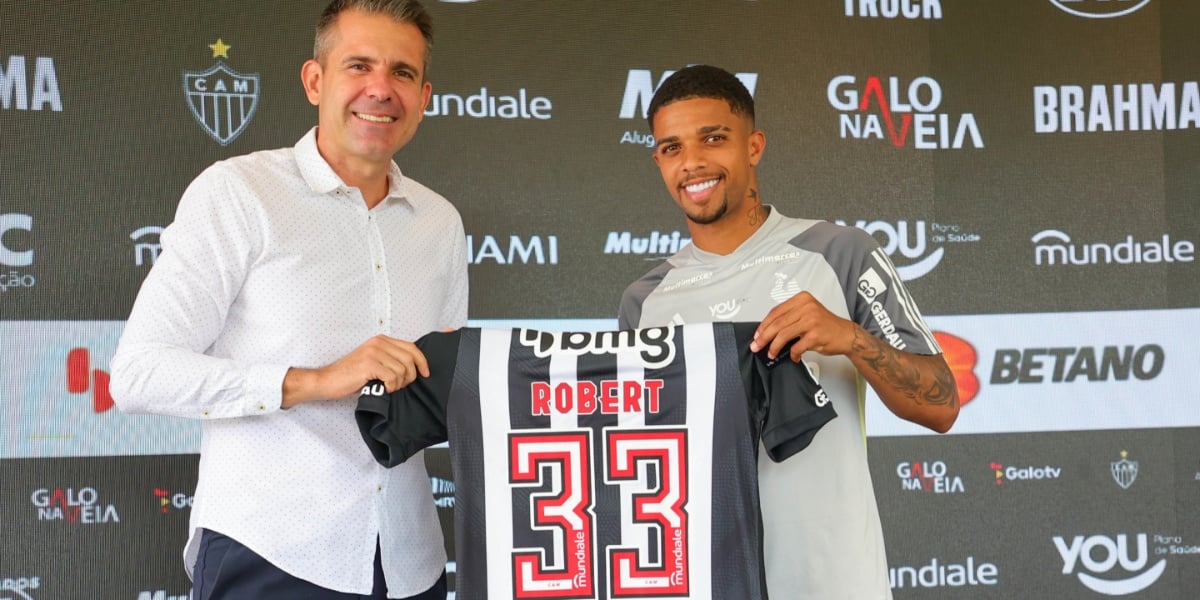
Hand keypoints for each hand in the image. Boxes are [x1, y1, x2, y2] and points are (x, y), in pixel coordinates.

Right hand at [282, 335, 428, 407]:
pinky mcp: (369, 364)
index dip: (422, 361)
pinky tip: (381, 389)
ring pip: (402, 370)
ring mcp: (373, 352)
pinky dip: (390, 387)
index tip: (425, 373)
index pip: (412, 347)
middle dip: (410, 377)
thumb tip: (415, 367)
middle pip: (410, 359)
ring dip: (398, 384)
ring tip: (386, 387)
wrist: (327, 380)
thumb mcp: (374, 361)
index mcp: (381, 340)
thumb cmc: (350, 375)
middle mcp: (379, 343)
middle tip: (399, 385)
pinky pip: (392, 377)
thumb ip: (391, 359)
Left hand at [750, 291, 858, 361]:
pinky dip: (792, 354)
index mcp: (802, 299)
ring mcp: (811, 321)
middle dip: (763, 337)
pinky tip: (793, 356)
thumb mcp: (807, 313)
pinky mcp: (815, 335)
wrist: (846, 335)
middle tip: (757, 346)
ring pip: (783, 335)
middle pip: (777, 324)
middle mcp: (807, 307)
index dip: (763, 325)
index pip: (776, 312)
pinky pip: (796, 347)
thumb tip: (767, 330)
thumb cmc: (826, 325)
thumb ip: (790, 317)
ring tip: (771, 353)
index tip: (757, 334)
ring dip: (774, 347)